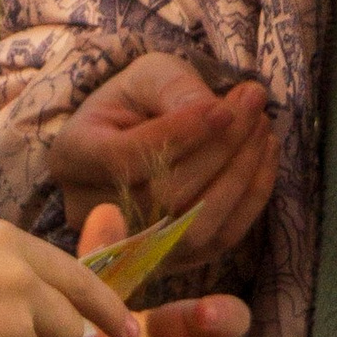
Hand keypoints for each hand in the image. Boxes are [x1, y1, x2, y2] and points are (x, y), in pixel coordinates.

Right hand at [49, 55, 277, 261]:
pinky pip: (219, 238)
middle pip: (164, 195)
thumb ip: (174, 87)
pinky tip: (265, 156)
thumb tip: (217, 112)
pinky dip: (252, 198)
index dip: (179, 135)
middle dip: (220, 148)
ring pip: (194, 225)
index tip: (224, 106)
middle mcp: (92, 213)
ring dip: (241, 174)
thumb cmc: (134, 104)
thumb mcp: (145, 76)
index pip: (125, 159)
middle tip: (254, 105)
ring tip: (262, 127)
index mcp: (72, 159)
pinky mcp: (173, 260)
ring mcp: (132, 246)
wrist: (133, 139)